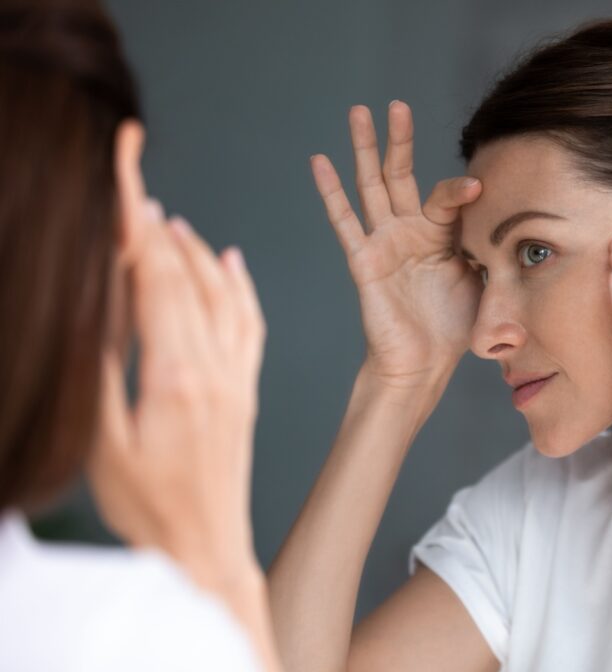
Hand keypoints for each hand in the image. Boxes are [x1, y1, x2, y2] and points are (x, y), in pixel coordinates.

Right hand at [89, 198, 265, 588]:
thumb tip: (95, 311)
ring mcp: (236, 378)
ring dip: (197, 252)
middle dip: (158, 227)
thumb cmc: (149, 508)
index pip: (154, 281)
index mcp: (174, 376)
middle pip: (186, 279)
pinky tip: (232, 263)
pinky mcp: (246, 391)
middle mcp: (213, 369)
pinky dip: (241, 287)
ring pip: (223, 296)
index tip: (126, 183)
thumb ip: (100, 374)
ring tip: (170, 221)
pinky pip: (251, 325)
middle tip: (137, 187)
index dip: (137, 227)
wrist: (206, 548)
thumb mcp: (104, 445)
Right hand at [311, 102, 482, 389]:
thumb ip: (493, 250)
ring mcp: (385, 242)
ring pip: (371, 186)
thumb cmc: (454, 327)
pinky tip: (320, 161)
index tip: (480, 188)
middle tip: (396, 105)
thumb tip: (522, 229)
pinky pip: (345, 221)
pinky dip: (331, 192)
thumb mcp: (485, 281)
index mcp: (441, 235)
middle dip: (399, 140)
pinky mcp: (364, 260)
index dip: (461, 191)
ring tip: (358, 112)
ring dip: (364, 149)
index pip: (447, 197)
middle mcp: (410, 231)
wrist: (424, 363)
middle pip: (401, 175)